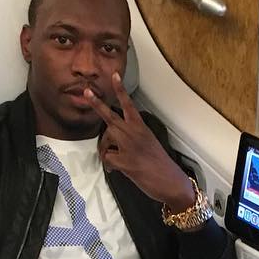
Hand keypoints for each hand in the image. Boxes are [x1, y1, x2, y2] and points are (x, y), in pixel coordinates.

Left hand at [87, 73, 196, 212]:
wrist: (171, 181)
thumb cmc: (161, 165)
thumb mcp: (149, 145)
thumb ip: (133, 139)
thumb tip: (117, 144)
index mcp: (141, 128)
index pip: (129, 104)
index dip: (120, 90)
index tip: (114, 76)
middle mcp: (134, 134)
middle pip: (110, 116)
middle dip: (96, 104)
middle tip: (86, 92)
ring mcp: (128, 147)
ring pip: (106, 139)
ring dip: (106, 149)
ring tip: (114, 161)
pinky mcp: (125, 162)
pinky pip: (108, 159)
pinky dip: (110, 166)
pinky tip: (117, 170)